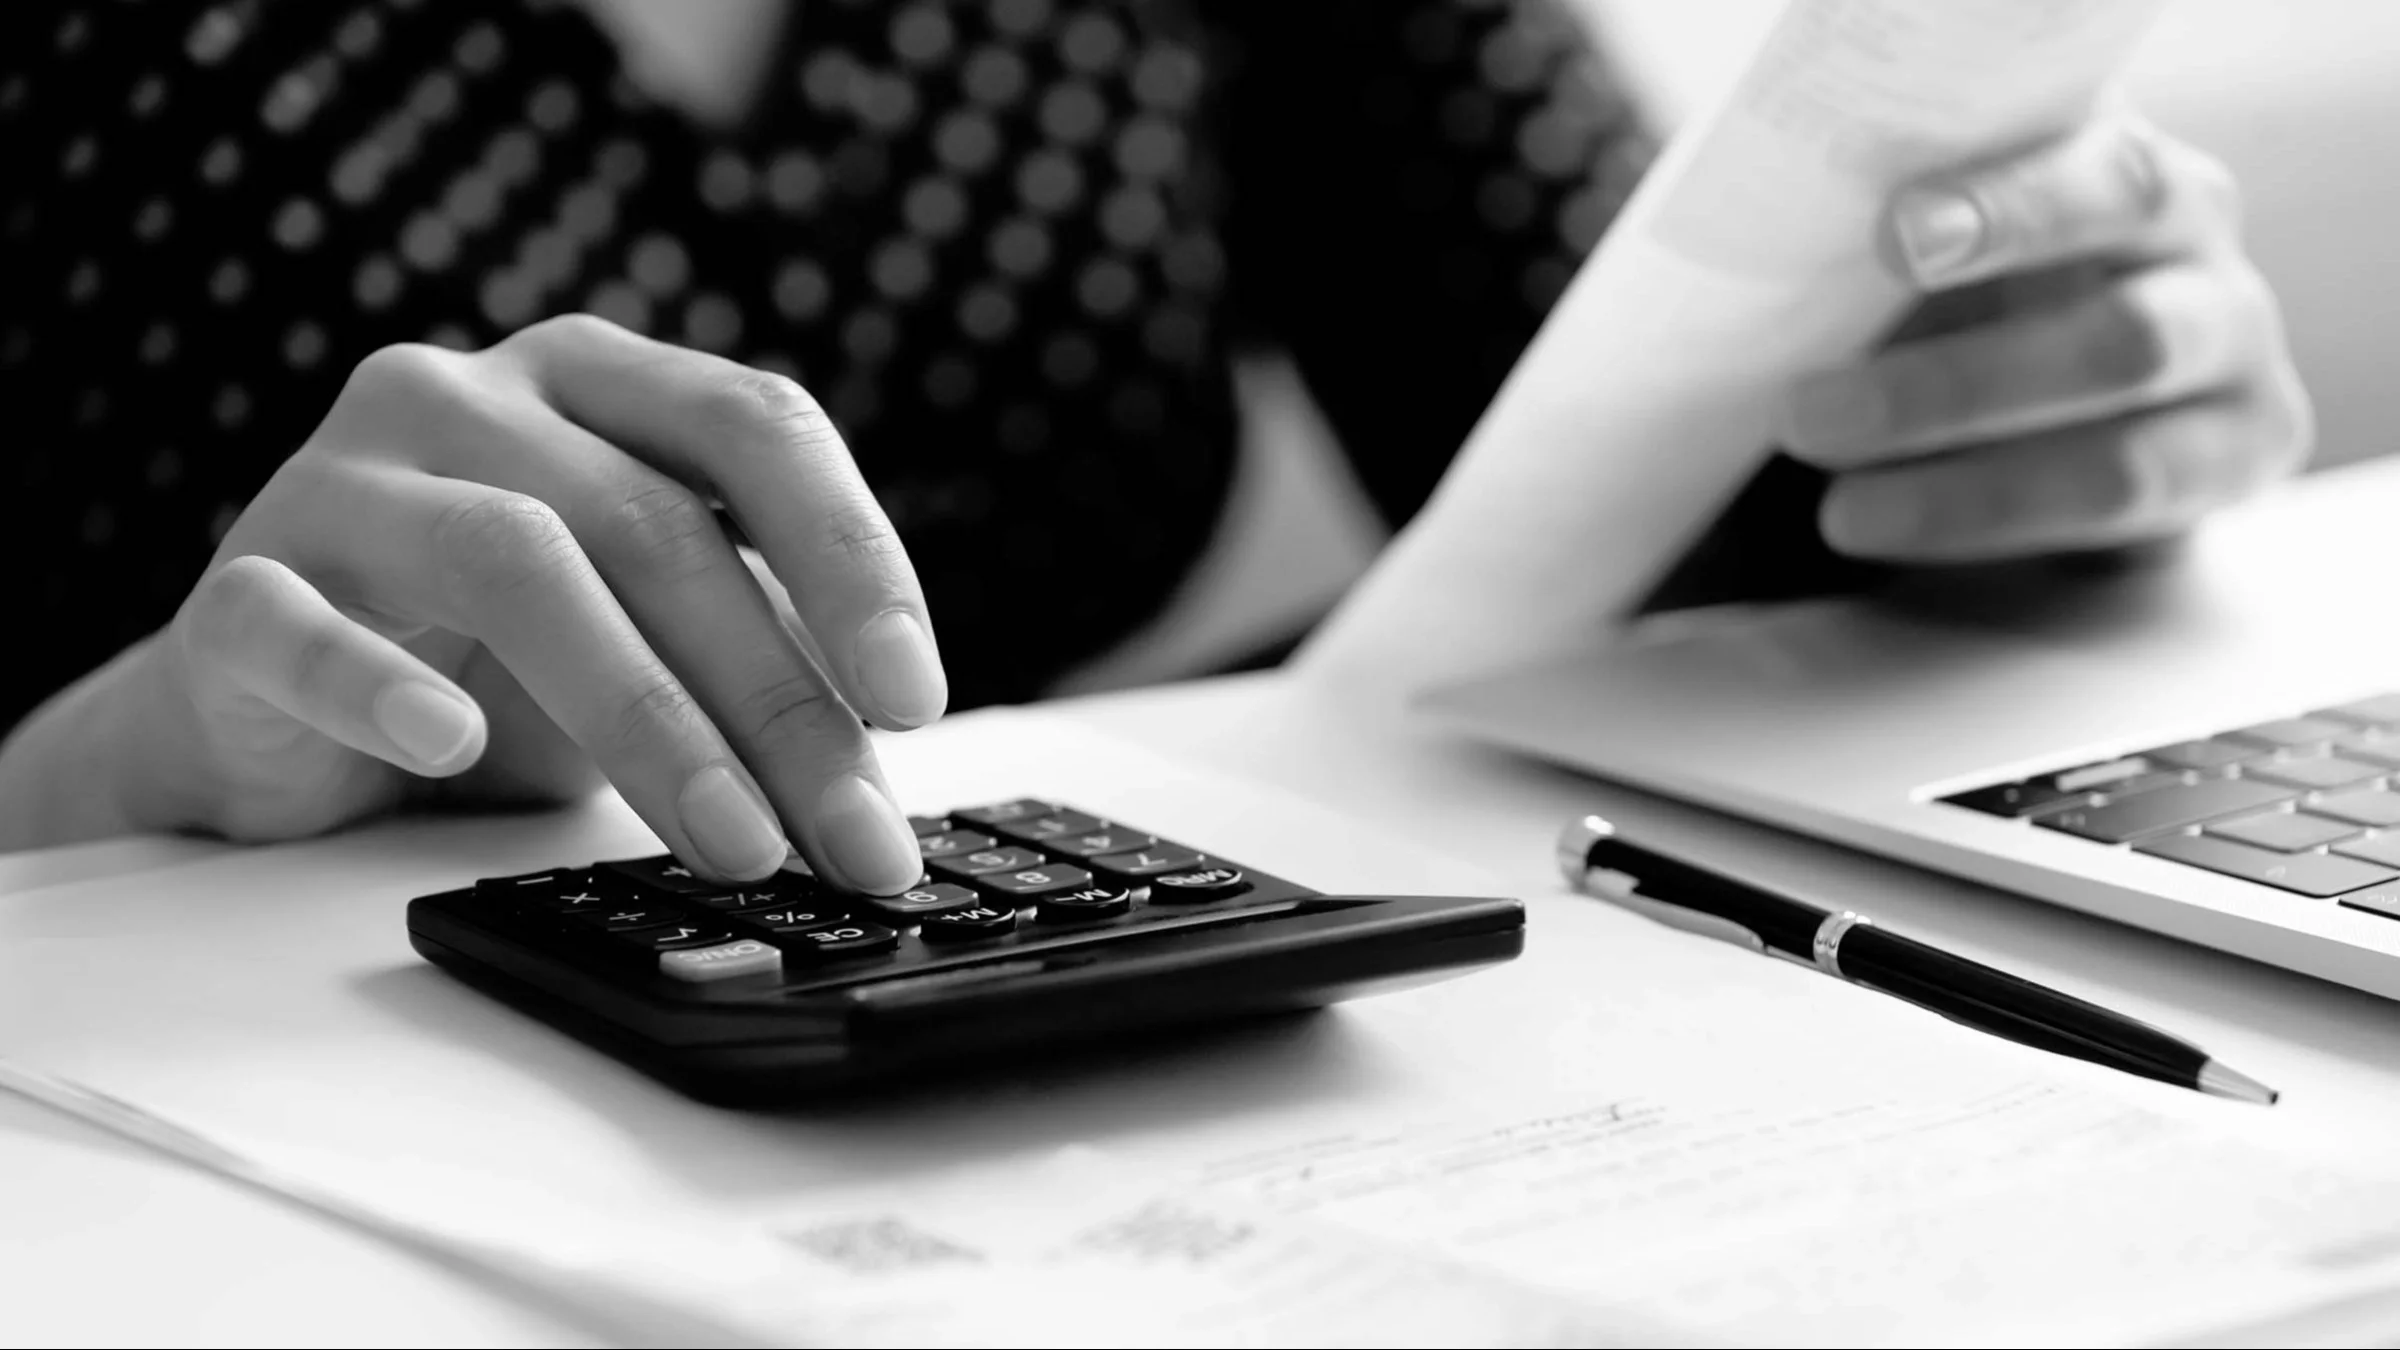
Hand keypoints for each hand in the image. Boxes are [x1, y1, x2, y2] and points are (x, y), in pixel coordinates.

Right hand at [116, 315, 941, 892]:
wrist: (272, 719)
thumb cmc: (489, 665)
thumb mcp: (649, 639)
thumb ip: (751, 659)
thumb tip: (877, 785)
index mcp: (597, 383)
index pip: (755, 426)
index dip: (851, 556)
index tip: (914, 699)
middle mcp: (470, 396)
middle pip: (655, 523)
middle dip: (778, 698)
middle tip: (853, 836)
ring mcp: (342, 478)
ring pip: (513, 563)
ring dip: (645, 715)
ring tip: (733, 840)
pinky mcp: (235, 587)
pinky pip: (297, 624)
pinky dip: (377, 682)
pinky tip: (449, 746)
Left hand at [1781, 113, 2312, 561]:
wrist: (2056, 351)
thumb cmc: (1969, 267)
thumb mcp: (1939, 240)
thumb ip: (1898, 246)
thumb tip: (1771, 264)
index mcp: (2140, 178)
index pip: (2105, 181)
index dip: (2010, 215)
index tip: (1899, 238)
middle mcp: (2206, 270)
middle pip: (2118, 343)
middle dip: (1951, 393)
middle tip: (1804, 416)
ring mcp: (2233, 380)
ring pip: (2120, 462)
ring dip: (1966, 495)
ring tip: (1840, 512)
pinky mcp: (2225, 471)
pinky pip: (2113, 524)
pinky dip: (1993, 530)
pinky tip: (1895, 531)